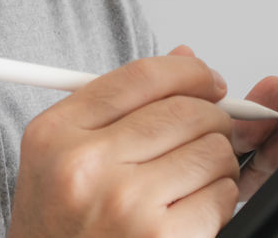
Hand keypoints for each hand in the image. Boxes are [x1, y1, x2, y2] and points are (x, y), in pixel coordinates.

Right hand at [8, 46, 240, 237]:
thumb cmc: (62, 232)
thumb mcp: (65, 160)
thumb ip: (122, 106)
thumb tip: (187, 58)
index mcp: (56, 133)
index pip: (141, 76)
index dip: (189, 72)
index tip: (209, 81)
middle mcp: (85, 165)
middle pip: (185, 110)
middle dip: (213, 119)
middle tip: (212, 134)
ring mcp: (124, 204)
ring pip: (212, 151)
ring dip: (218, 163)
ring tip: (195, 180)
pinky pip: (220, 196)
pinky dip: (221, 200)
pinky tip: (195, 212)